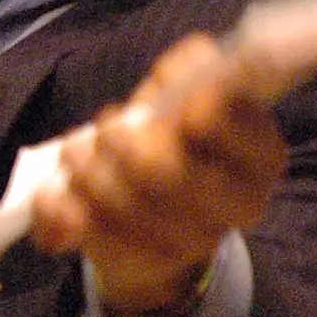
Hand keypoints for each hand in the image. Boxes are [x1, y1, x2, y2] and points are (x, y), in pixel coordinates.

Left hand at [28, 34, 287, 316]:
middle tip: (106, 128)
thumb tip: (197, 53)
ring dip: (87, 171)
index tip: (178, 101)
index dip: (209, 110)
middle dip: (122, 144)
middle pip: (170, 173)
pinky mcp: (144, 263)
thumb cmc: (172, 141)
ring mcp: (193, 242)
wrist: (152, 222)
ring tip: (74, 153)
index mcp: (262, 156)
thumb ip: (192, 73)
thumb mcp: (183, 101)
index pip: (247, 134)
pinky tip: (55, 192)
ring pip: (126, 204)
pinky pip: (92, 232)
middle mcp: (239, 204)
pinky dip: (62, 207)